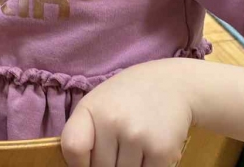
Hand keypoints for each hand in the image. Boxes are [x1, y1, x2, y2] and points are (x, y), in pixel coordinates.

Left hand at [60, 61, 192, 166]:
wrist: (171, 84)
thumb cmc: (127, 96)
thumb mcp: (97, 104)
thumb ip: (84, 133)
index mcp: (90, 109)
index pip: (73, 148)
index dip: (78, 163)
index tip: (86, 162)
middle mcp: (112, 122)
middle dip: (106, 164)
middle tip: (117, 147)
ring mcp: (137, 137)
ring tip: (133, 146)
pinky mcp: (162, 151)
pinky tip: (148, 151)